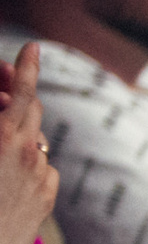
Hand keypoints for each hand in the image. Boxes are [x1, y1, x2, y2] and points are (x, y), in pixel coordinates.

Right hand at [0, 43, 56, 243]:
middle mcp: (28, 152)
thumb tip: (6, 110)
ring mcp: (41, 174)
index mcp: (4, 138)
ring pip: (33, 140)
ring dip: (18, 134)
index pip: (23, 93)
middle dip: (19, 96)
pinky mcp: (48, 195)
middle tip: (4, 88)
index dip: (27, 68)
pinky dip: (26, 162)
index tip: (34, 48)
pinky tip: (6, 177)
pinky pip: (40, 167)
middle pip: (31, 111)